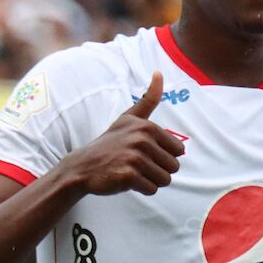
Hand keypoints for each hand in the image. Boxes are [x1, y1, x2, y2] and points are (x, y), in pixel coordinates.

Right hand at [71, 73, 185, 195]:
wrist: (82, 166)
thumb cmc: (111, 143)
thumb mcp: (129, 118)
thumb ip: (148, 99)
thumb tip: (159, 73)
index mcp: (147, 127)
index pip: (179, 151)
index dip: (164, 156)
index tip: (145, 152)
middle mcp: (142, 140)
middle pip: (174, 167)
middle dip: (158, 170)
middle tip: (137, 164)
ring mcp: (134, 158)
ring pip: (165, 180)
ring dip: (150, 180)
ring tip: (132, 171)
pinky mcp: (127, 176)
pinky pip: (152, 190)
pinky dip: (141, 189)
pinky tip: (126, 179)